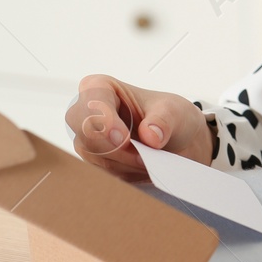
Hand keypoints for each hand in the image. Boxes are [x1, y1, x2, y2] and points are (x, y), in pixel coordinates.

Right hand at [66, 74, 211, 180]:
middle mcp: (87, 113)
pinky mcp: (96, 162)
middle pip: (85, 133)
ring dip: (124, 164)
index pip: (91, 102)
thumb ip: (163, 120)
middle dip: (114, 149)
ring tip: (150, 160)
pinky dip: (125, 174)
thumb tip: (150, 136)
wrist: (176, 140)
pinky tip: (143, 167)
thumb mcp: (173, 110)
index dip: (104, 122)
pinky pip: (102, 173)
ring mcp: (88, 140)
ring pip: (94, 157)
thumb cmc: (169, 116)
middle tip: (142, 157)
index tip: (124, 139)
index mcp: (100, 88)